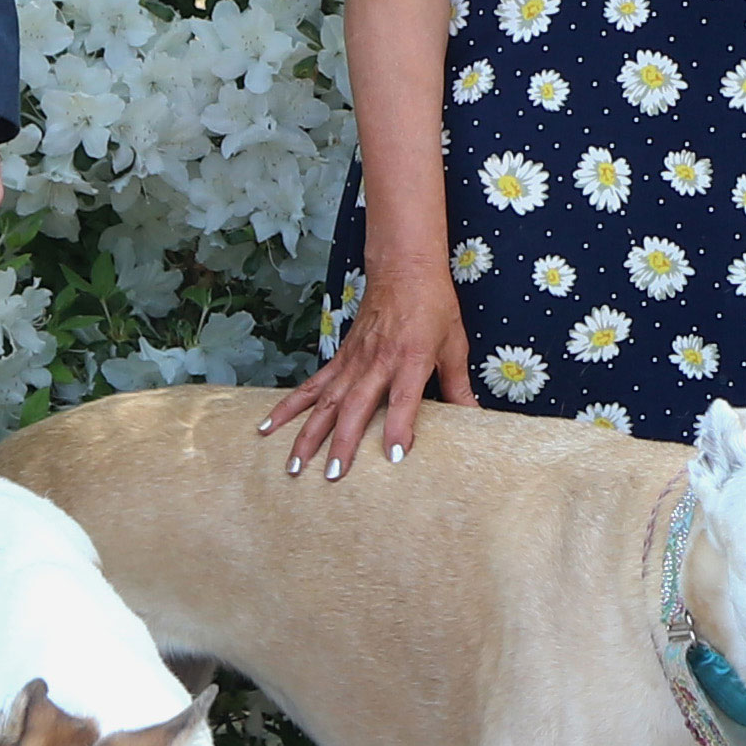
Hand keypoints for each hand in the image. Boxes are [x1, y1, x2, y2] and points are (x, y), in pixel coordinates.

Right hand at [268, 257, 468, 475]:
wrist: (404, 269)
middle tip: (332, 476)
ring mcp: (353, 361)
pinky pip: (311, 386)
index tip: (394, 457)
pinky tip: (269, 425)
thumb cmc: (434, 306)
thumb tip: (476, 418)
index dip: (399, 428)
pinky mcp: (340, 357)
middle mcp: (377, 363)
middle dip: (341, 443)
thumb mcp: (455, 345)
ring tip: (292, 466)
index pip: (404, 400)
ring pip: (324, 402)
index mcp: (411, 359)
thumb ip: (460, 386)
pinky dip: (289, 407)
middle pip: (355, 407)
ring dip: (307, 435)